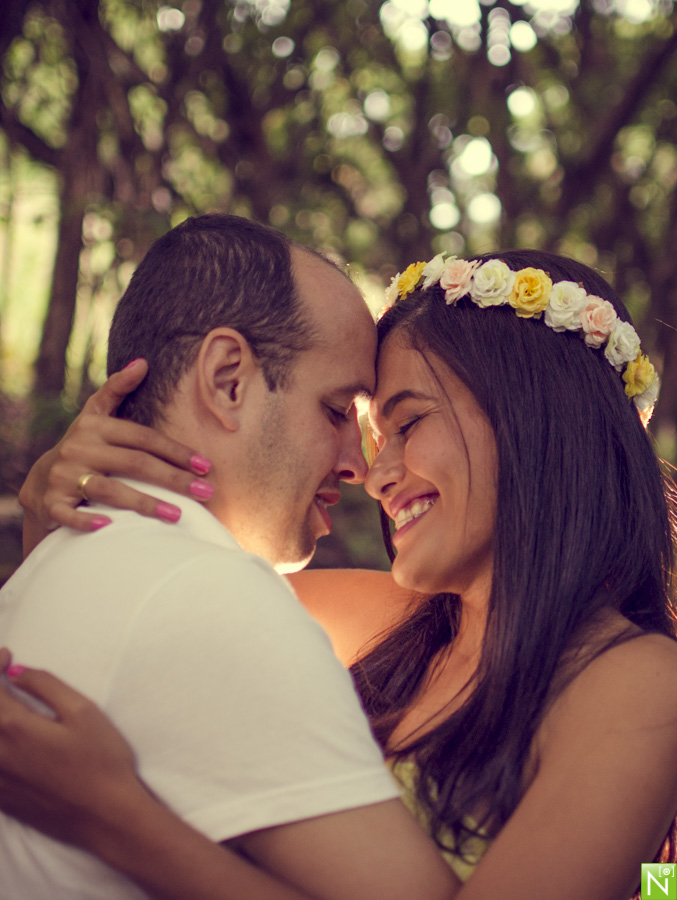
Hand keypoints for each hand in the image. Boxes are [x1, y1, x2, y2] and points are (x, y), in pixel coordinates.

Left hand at [0, 650, 141, 848]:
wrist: (105, 816)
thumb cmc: (101, 761)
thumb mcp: (82, 711)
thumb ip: (46, 685)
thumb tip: (17, 673)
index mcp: (14, 728)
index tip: (8, 657)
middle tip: (4, 678)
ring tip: (7, 708)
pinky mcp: (1, 799)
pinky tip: (9, 739)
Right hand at [18, 359, 212, 541]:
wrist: (40, 482)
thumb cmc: (83, 446)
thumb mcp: (94, 415)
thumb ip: (117, 388)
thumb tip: (142, 362)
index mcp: (94, 426)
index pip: (143, 438)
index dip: (175, 451)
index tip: (205, 465)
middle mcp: (79, 449)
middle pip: (134, 464)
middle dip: (173, 479)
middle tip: (205, 492)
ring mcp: (64, 477)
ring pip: (109, 490)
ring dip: (145, 503)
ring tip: (178, 515)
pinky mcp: (52, 503)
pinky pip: (69, 514)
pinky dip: (87, 520)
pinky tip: (110, 526)